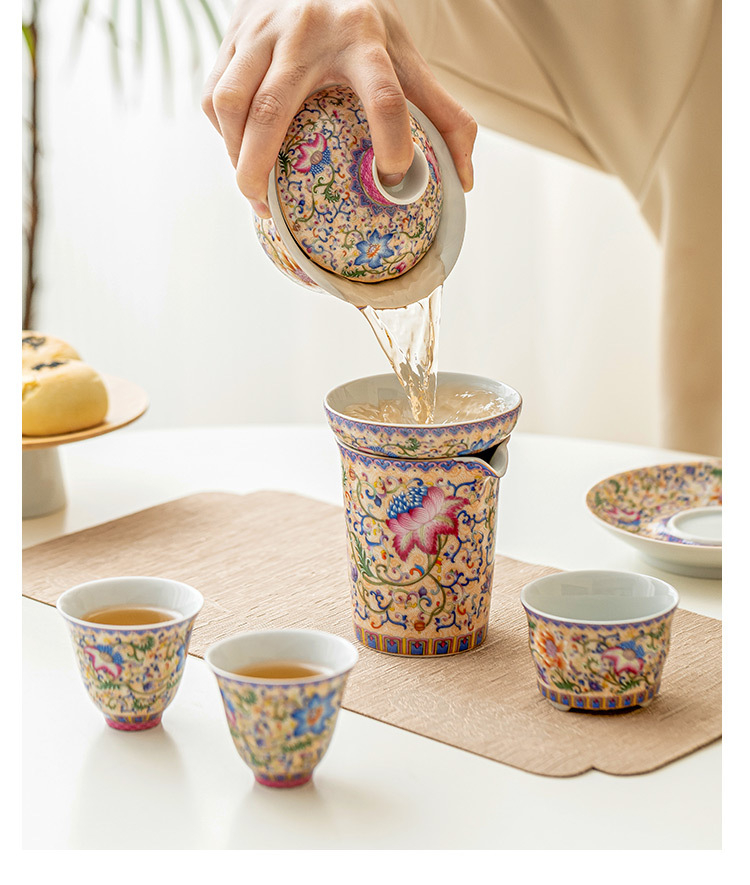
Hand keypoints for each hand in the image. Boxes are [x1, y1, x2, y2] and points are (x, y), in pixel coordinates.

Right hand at [202, 0, 476, 216]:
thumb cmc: (364, 28)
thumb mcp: (407, 59)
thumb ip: (443, 115)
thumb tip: (462, 180)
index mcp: (363, 38)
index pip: (384, 96)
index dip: (392, 143)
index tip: (392, 179)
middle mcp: (307, 31)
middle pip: (272, 109)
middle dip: (261, 168)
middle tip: (267, 209)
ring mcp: (262, 31)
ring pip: (231, 102)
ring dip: (234, 155)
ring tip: (251, 190)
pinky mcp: (231, 38)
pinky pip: (215, 95)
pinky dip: (223, 133)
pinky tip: (239, 152)